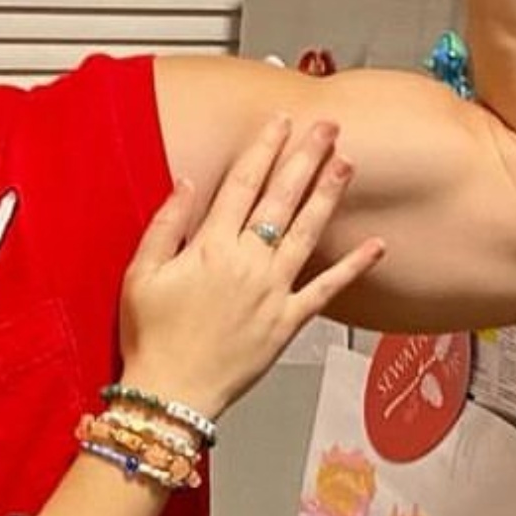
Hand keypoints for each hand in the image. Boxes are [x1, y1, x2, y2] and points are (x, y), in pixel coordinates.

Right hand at [117, 117, 383, 421]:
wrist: (171, 393)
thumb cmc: (151, 338)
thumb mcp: (140, 275)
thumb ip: (166, 225)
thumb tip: (189, 183)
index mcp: (210, 246)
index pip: (242, 183)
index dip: (263, 148)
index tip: (279, 121)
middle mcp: (248, 262)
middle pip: (282, 198)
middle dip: (306, 157)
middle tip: (327, 126)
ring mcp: (272, 292)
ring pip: (308, 232)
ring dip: (328, 196)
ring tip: (347, 164)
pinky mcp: (287, 322)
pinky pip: (327, 290)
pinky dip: (353, 268)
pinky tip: (376, 246)